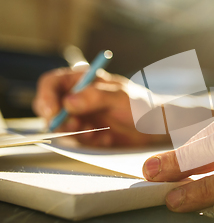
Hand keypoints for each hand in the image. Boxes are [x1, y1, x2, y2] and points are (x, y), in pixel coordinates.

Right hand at [33, 67, 166, 146]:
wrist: (157, 128)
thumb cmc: (143, 106)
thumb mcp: (122, 97)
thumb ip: (96, 97)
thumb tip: (69, 101)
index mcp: (84, 80)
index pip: (52, 82)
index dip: (46, 96)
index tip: (52, 111)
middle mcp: (79, 97)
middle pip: (50, 107)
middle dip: (58, 120)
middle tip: (75, 127)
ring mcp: (82, 116)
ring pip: (62, 127)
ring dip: (75, 133)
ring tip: (97, 134)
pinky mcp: (88, 134)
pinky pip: (77, 142)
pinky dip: (90, 142)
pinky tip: (108, 139)